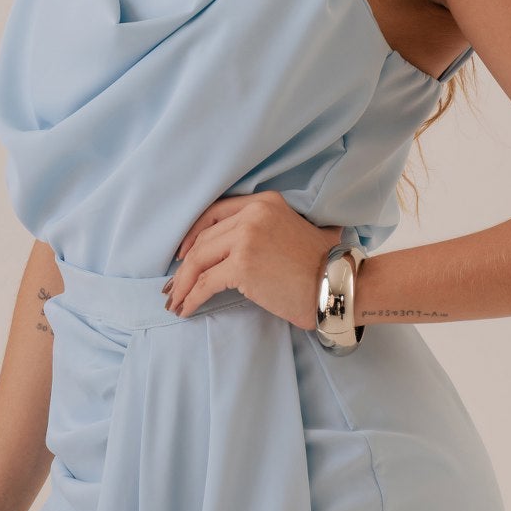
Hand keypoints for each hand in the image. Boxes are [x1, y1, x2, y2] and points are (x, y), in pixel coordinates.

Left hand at [165, 191, 339, 327]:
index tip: (182, 254)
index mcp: (264, 202)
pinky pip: (205, 283)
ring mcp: (246, 238)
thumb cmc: (320, 266)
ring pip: (199, 260)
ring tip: (175, 301)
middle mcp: (253, 214)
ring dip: (182, 283)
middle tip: (173, 284)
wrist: (336, 285)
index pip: (215, 212)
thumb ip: (265, 227)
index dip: (192, 234)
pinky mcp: (242, 266)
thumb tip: (233, 247)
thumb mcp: (293, 228)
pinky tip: (187, 308)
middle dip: (184, 264)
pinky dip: (192, 297)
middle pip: (204, 239)